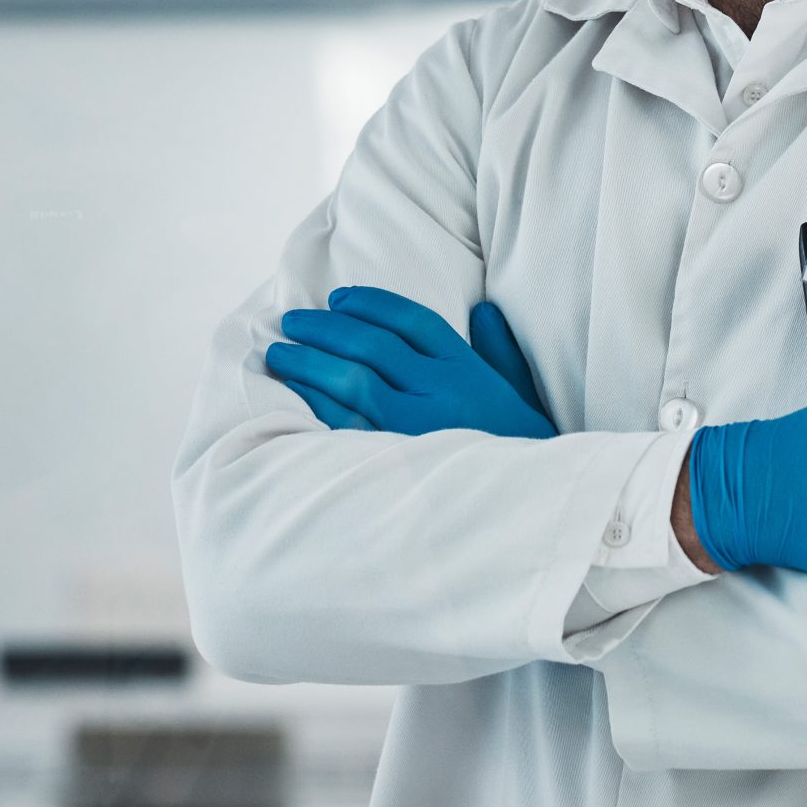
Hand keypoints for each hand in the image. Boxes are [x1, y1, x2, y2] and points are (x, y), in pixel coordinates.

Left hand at [266, 288, 555, 437]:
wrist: (528, 507)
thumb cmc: (522, 448)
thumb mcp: (520, 392)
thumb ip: (500, 348)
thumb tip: (484, 309)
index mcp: (465, 369)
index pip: (412, 321)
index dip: (371, 304)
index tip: (338, 298)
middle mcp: (439, 391)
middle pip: (372, 345)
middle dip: (325, 329)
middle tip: (292, 322)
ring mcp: (416, 426)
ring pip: (352, 381)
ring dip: (309, 363)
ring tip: (279, 352)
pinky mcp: (394, 461)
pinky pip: (346, 425)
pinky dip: (316, 405)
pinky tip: (293, 394)